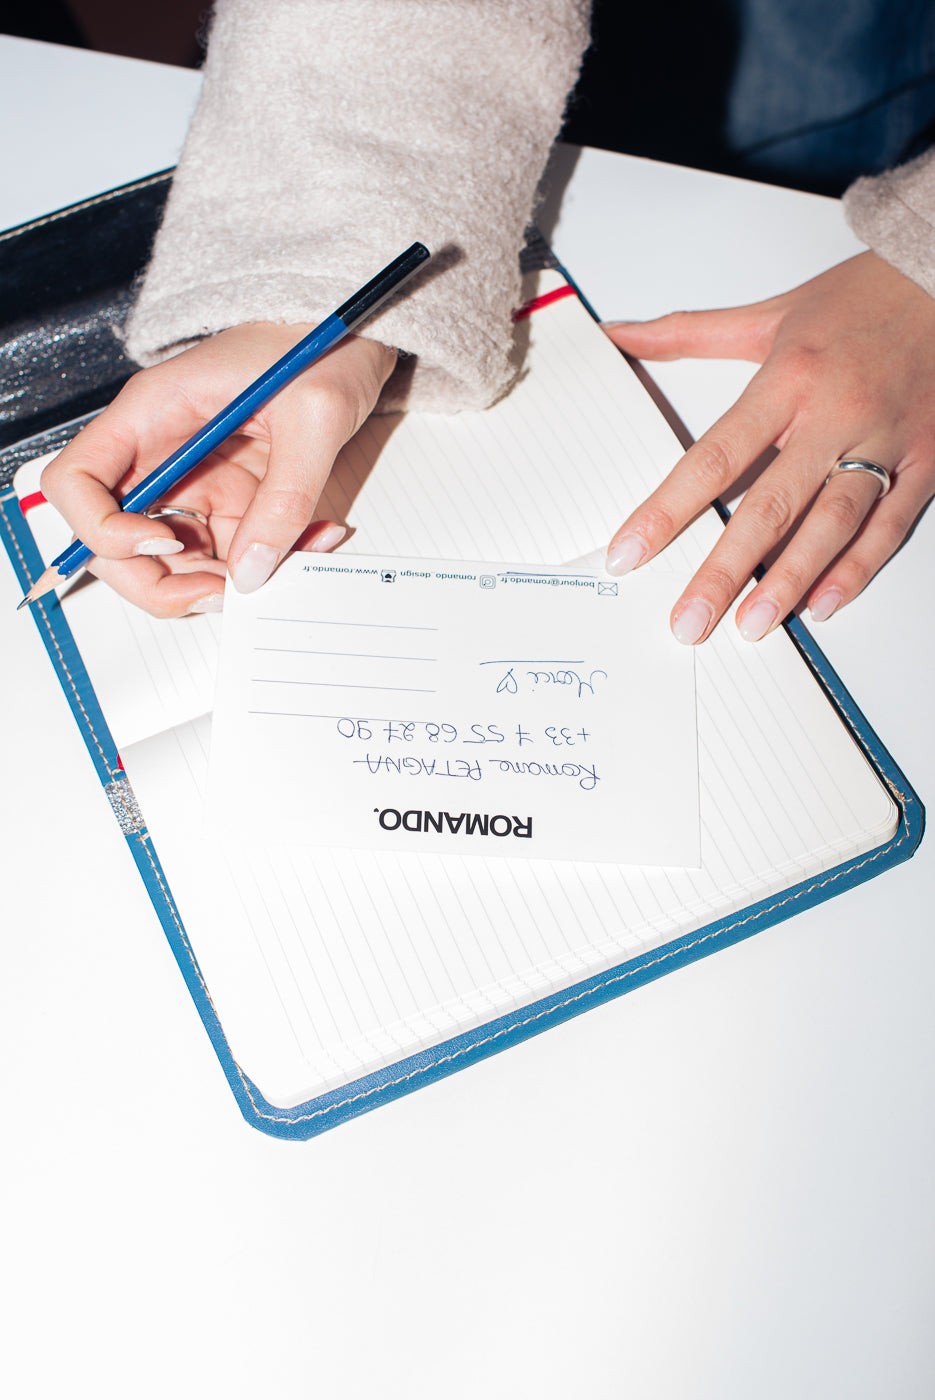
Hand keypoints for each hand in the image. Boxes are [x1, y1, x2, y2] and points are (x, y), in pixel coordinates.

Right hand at [40, 325, 396, 615]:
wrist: (358, 337)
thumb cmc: (322, 346)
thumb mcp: (314, 419)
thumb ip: (284, 499)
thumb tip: (251, 570)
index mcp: (153, 413)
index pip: (77, 482)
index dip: (102, 529)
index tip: (162, 543)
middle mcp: (161, 453)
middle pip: (116, 542)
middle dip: (162, 581)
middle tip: (224, 592)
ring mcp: (194, 480)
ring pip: (174, 560)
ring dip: (226, 581)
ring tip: (291, 559)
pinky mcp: (231, 498)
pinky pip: (231, 552)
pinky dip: (268, 563)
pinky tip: (312, 539)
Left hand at [603, 252, 934, 641]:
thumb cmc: (861, 299)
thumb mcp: (769, 314)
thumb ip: (687, 333)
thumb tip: (619, 335)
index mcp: (789, 379)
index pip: (714, 457)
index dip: (666, 510)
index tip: (629, 552)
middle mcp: (836, 415)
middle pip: (770, 506)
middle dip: (723, 571)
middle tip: (689, 621)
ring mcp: (886, 442)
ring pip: (832, 525)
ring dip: (789, 581)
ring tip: (750, 626)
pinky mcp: (926, 461)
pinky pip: (889, 525)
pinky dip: (856, 568)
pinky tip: (821, 603)